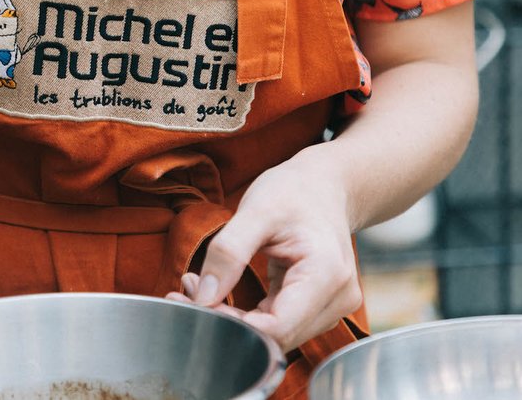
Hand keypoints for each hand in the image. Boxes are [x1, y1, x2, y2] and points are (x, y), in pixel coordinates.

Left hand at [165, 150, 362, 352]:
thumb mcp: (255, 210)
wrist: (323, 186)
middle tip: (185, 291)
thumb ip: (228, 253)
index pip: (277, 327)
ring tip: (196, 284)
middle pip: (274, 336)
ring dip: (232, 318)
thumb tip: (203, 298)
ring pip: (273, 335)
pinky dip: (244, 313)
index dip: (232, 324)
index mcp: (326, 274)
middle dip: (226, 320)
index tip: (193, 302)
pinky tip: (217, 290)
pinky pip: (276, 323)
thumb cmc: (293, 192)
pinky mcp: (316, 308)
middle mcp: (336, 298)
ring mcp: (330, 306)